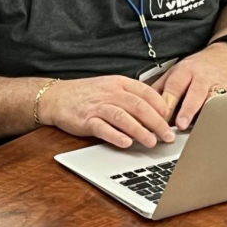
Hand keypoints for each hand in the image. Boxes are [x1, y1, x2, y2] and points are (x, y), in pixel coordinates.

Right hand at [38, 76, 175, 147]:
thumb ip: (130, 97)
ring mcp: (97, 106)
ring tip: (152, 142)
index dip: (161, 105)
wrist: (55, 97)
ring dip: (139, 130)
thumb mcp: (109, 88)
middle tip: (168, 136)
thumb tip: (154, 113)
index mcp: (119, 83)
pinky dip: (115, 136)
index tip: (171, 118)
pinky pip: (103, 128)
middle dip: (156, 122)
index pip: (145, 92)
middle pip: (138, 106)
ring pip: (123, 117)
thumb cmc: (85, 95)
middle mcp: (110, 93)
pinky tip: (126, 143)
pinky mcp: (86, 120)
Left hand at [152, 43, 226, 130]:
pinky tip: (213, 125)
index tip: (162, 115)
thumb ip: (161, 87)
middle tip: (180, 124)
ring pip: (212, 101)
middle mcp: (201, 77)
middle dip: (187, 110)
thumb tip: (145, 104)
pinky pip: (225, 106)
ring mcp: (218, 85)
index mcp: (184, 71)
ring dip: (204, 115)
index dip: (168, 101)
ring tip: (198, 129)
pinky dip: (219, 115)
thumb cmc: (198, 67)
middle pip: (194, 93)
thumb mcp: (176, 71)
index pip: (174, 85)